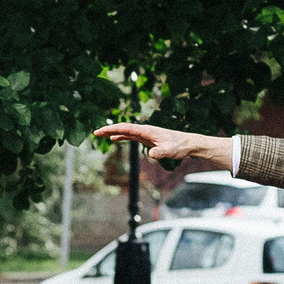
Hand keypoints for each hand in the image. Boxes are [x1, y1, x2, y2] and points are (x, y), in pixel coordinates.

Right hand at [91, 122, 221, 164]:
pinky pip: (131, 136)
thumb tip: (151, 154)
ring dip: (113, 132)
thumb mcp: (169, 151)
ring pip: (126, 131)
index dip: (112, 129)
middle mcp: (144, 130)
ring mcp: (145, 133)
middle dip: (109, 129)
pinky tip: (115, 138)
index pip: (126, 128)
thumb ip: (160, 153)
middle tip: (95, 132)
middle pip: (123, 128)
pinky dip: (122, 136)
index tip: (101, 131)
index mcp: (147, 130)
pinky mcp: (147, 138)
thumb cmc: (179, 146)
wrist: (187, 144)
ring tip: (101, 134)